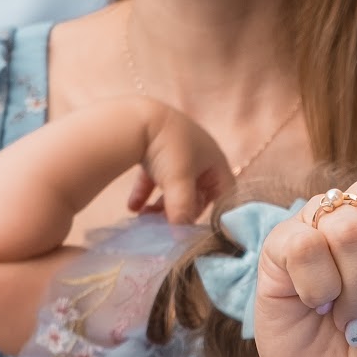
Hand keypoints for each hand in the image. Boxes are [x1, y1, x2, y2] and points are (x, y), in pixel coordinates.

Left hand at [127, 101, 234, 226]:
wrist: (134, 117)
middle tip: (167, 228)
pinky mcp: (154, 150)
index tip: (199, 229)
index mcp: (214, 160)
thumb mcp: (178, 182)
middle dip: (182, 211)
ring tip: (146, 220)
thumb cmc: (167, 148)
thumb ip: (183, 211)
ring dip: (162, 206)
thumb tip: (182, 239)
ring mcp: (176, 152)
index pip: (224, 193)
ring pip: (174, 187)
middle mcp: (199, 155)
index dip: (215, 212)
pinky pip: (153, 178)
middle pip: (197, 193)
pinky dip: (145, 193)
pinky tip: (132, 208)